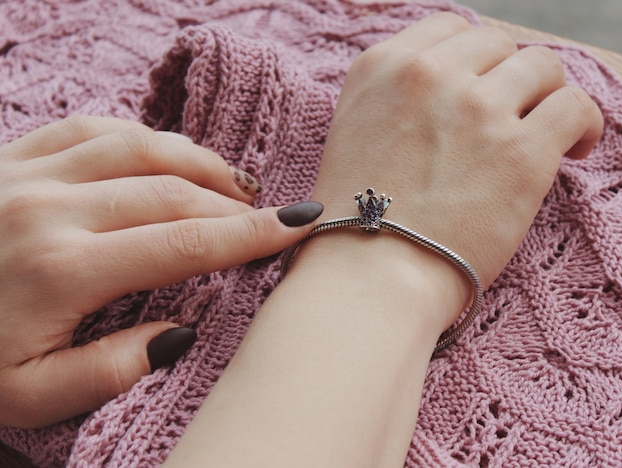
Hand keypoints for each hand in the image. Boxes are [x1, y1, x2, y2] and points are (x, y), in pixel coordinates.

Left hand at [0, 116, 322, 427]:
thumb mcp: (27, 395)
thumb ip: (110, 371)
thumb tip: (178, 332)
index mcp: (61, 268)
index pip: (186, 242)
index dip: (251, 235)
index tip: (297, 226)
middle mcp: (49, 206)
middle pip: (173, 190)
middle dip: (235, 202)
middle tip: (270, 214)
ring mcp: (26, 171)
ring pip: (140, 146)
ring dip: (198, 161)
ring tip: (234, 181)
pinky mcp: (10, 155)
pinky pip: (92, 128)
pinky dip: (142, 137)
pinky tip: (165, 155)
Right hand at [312, 12, 602, 304]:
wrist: (369, 275)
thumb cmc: (355, 219)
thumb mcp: (354, 134)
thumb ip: (397, 98)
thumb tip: (453, 90)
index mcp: (381, 68)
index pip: (448, 28)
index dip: (473, 57)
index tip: (483, 84)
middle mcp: (427, 76)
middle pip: (497, 45)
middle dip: (507, 78)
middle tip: (510, 115)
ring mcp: (475, 110)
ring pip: (541, 66)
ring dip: (544, 97)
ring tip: (546, 131)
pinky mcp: (519, 151)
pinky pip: (574, 106)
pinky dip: (583, 124)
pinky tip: (573, 147)